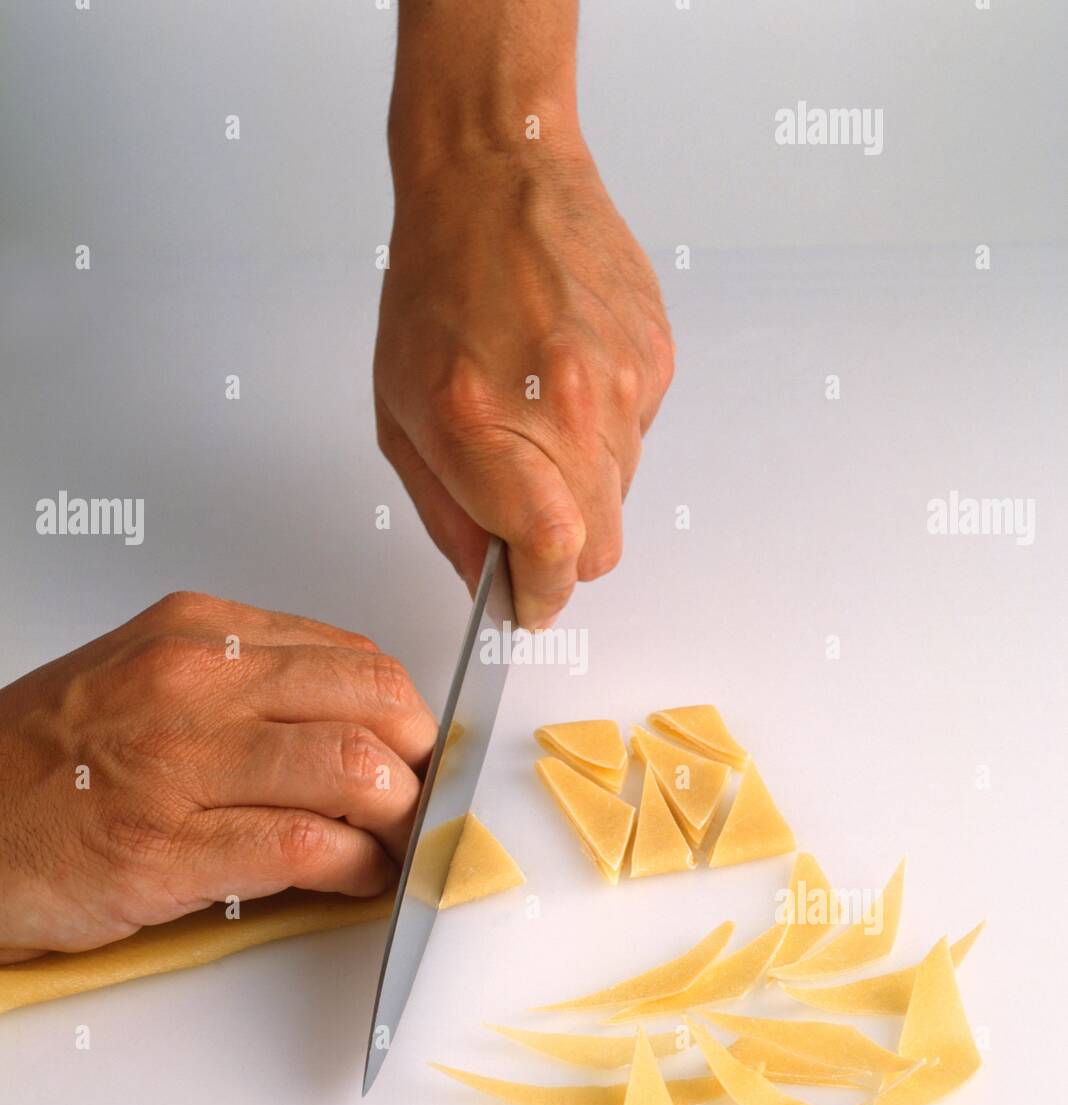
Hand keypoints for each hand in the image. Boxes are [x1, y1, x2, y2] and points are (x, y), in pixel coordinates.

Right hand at [0, 593, 435, 961]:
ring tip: (392, 846)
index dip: (405, 715)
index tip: (415, 751)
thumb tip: (352, 720)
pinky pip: (306, 847)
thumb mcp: (145, 678)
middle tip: (417, 799)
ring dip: (398, 820)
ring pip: (355, 770)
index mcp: (197, 633)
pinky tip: (356, 878)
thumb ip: (245, 685)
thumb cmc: (45, 761)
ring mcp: (179, 764)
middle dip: (419, 761)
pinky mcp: (165, 848)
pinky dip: (356, 868)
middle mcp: (193, 684)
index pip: (355, 659)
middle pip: (375, 704)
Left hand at [374, 142, 673, 629]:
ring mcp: (625, 381)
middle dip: (561, 553)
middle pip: (599, 546)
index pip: (553, 556)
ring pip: (620, 495)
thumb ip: (447, 512)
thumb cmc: (436, 286)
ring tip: (537, 414)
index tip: (530, 605)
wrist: (498, 176)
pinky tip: (566, 377)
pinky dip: (605, 432)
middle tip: (523, 511)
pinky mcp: (659, 358)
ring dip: (581, 485)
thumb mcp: (401, 413)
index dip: (544, 596)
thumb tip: (488, 578)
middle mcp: (569, 407)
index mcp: (489, 424)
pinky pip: (639, 438)